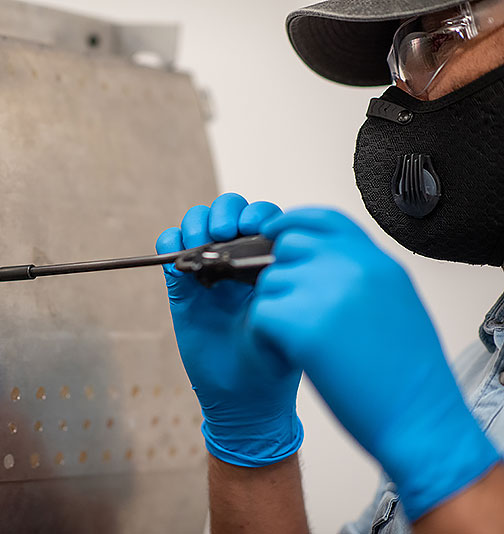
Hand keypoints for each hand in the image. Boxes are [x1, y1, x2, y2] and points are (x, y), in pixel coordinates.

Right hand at [157, 193, 302, 466]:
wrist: (242, 398)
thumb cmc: (271, 363)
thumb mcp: (286, 321)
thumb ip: (279, 289)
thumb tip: (272, 259)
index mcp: (270, 264)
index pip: (266, 219)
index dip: (258, 216)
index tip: (255, 230)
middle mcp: (239, 262)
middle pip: (230, 212)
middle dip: (225, 213)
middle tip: (224, 233)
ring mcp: (209, 272)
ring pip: (199, 224)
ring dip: (197, 223)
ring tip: (200, 243)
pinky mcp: (182, 287)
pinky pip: (170, 251)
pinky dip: (170, 242)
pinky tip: (177, 255)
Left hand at [249, 208, 498, 519]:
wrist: (420, 419)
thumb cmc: (408, 375)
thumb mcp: (395, 304)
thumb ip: (360, 275)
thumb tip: (320, 262)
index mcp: (377, 261)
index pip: (324, 219)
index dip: (293, 222)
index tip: (274, 230)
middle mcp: (353, 267)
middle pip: (288, 247)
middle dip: (282, 276)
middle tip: (291, 310)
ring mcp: (327, 292)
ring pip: (269, 283)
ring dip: (273, 311)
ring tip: (298, 343)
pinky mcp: (302, 325)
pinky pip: (260, 315)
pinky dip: (265, 338)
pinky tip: (287, 356)